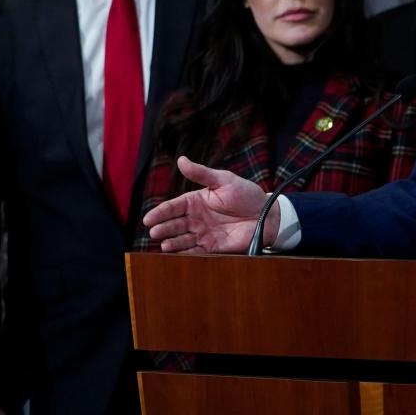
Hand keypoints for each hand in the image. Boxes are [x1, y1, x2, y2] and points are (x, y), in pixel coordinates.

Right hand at [142, 156, 271, 252]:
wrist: (267, 214)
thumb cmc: (246, 194)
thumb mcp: (224, 180)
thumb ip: (202, 173)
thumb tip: (181, 160)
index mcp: (196, 201)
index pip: (173, 207)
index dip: (160, 213)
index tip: (148, 219)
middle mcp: (196, 218)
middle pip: (174, 224)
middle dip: (163, 229)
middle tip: (154, 232)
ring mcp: (203, 233)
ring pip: (182, 239)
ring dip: (172, 243)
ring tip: (164, 245)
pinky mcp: (213, 247)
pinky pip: (196, 251)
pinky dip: (185, 254)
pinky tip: (176, 254)